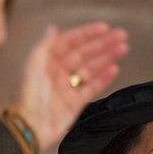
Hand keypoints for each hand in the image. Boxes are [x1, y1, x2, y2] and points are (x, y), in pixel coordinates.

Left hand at [14, 22, 128, 152]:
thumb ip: (45, 46)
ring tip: (122, 49)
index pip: (71, 42)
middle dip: (103, 44)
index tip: (105, 27)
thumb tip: (53, 27)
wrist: (32, 126)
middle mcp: (60, 71)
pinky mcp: (76, 102)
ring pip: (92, 68)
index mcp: (48, 60)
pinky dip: (104, 78)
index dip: (88, 34)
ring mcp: (69, 87)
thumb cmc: (30, 95)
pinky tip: (114, 69)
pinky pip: (93, 88)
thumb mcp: (34, 66)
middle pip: (85, 53)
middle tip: (121, 36)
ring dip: (107, 58)